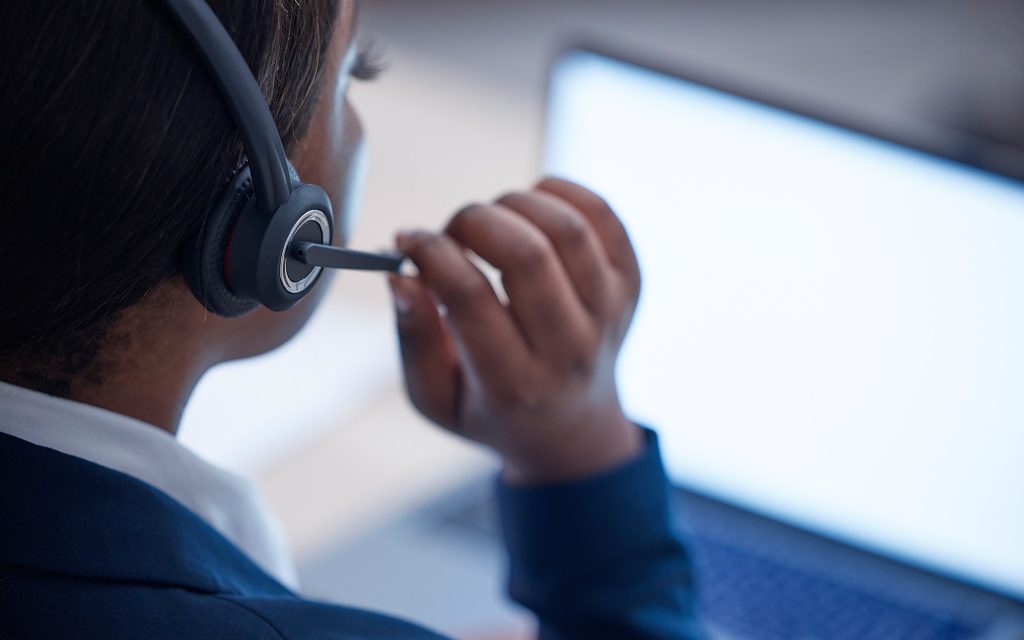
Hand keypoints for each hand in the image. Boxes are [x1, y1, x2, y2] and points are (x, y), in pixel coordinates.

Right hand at [389, 178, 642, 484]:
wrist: (572, 430)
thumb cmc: (492, 409)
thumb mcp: (434, 398)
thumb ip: (414, 339)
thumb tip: (401, 275)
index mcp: (513, 384)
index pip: (470, 297)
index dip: (430, 253)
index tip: (407, 239)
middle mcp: (570, 349)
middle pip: (526, 254)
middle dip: (473, 221)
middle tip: (453, 233)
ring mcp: (609, 314)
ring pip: (567, 228)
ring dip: (514, 203)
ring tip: (491, 222)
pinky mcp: (631, 284)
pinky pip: (603, 215)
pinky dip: (559, 194)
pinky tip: (530, 210)